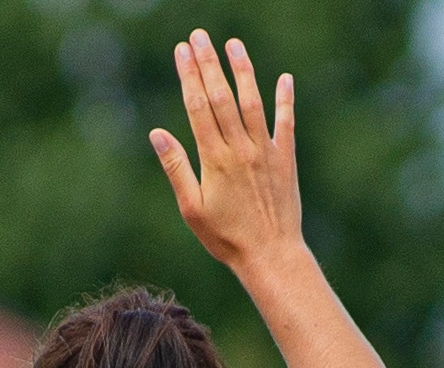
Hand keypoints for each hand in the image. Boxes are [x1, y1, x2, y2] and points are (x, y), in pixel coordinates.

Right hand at [147, 32, 303, 273]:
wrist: (271, 256)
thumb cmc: (226, 238)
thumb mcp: (192, 208)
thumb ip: (176, 167)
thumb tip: (157, 132)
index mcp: (215, 159)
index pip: (198, 106)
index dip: (189, 75)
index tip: (181, 51)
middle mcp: (241, 149)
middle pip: (221, 97)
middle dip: (208, 63)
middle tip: (199, 36)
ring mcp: (266, 151)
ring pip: (252, 102)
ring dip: (242, 71)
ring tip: (232, 44)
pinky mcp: (286, 159)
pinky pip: (286, 122)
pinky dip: (285, 100)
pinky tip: (284, 78)